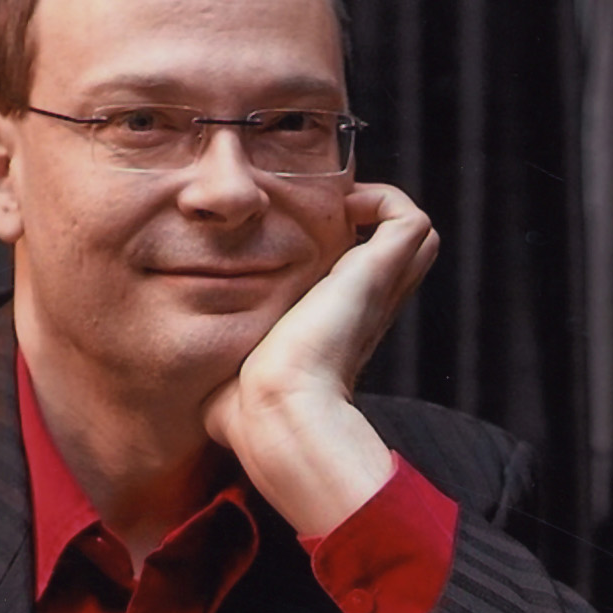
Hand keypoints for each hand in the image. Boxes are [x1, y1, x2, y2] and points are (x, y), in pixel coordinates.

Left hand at [202, 184, 437, 535]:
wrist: (270, 411)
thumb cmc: (246, 412)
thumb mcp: (231, 387)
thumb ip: (219, 377)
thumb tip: (197, 405)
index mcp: (333, 335)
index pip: (358, 287)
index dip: (342, 257)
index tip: (303, 244)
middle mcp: (363, 313)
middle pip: (400, 259)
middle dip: (372, 225)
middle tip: (330, 217)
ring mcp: (375, 293)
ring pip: (416, 237)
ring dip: (384, 210)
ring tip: (341, 208)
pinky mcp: (376, 273)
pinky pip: (410, 219)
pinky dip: (386, 200)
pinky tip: (345, 207)